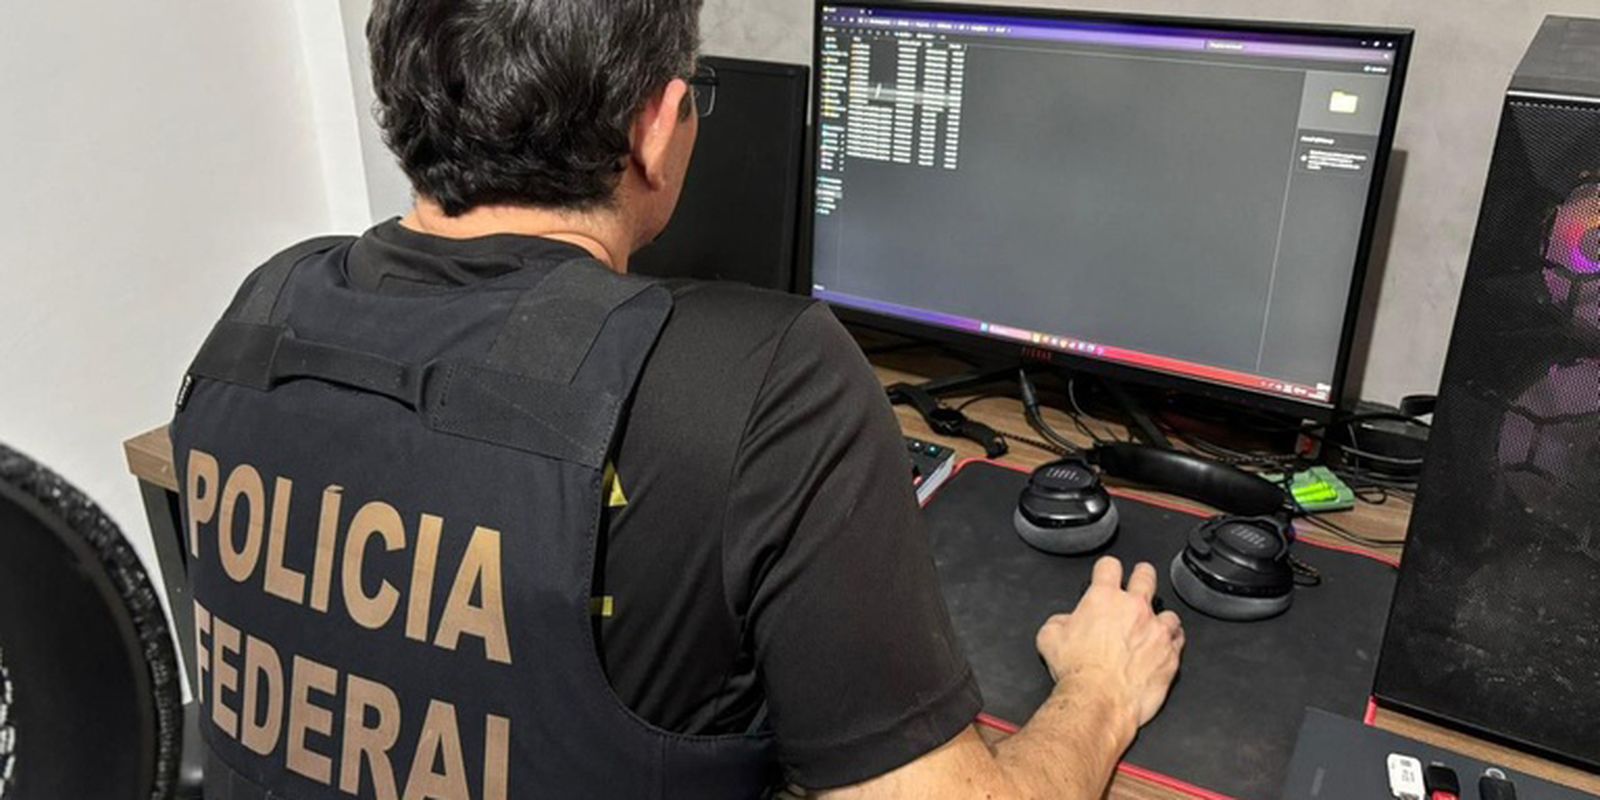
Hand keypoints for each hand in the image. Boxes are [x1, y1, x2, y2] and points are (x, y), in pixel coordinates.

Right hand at [1035, 557, 1184, 728]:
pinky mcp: (1170, 654)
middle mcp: (1134, 609)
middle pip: (1146, 576)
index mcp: (1103, 599)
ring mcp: (1156, 630)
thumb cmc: (1078, 672)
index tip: (1108, 572)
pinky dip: (1172, 641)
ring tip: (1154, 625)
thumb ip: (1059, 621)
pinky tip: (1164, 646)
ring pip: (1168, 612)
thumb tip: (1065, 622)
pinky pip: (1179, 640)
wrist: (1099, 700)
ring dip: (1160, 617)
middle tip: (1140, 578)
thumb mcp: (1049, 638)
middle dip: (1142, 574)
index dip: (1107, 568)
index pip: (1109, 566)